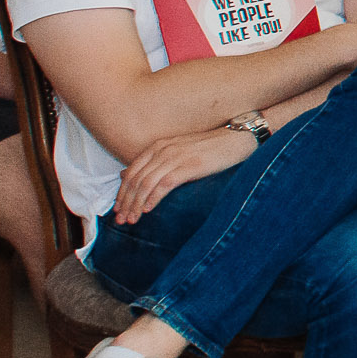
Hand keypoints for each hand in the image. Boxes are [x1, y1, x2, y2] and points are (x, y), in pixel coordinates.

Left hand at [114, 125, 256, 225]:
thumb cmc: (211, 148)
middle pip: (135, 180)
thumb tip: (129, 175)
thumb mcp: (179, 151)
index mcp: (158, 146)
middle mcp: (163, 150)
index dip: (121, 192)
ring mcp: (176, 157)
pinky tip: (148, 210)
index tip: (118, 209)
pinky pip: (164, 184)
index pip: (131, 172)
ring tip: (133, 219)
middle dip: (126, 202)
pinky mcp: (189, 165)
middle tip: (121, 220)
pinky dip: (153, 198)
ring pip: (146, 184)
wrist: (238, 138)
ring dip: (136, 204)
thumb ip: (157, 162)